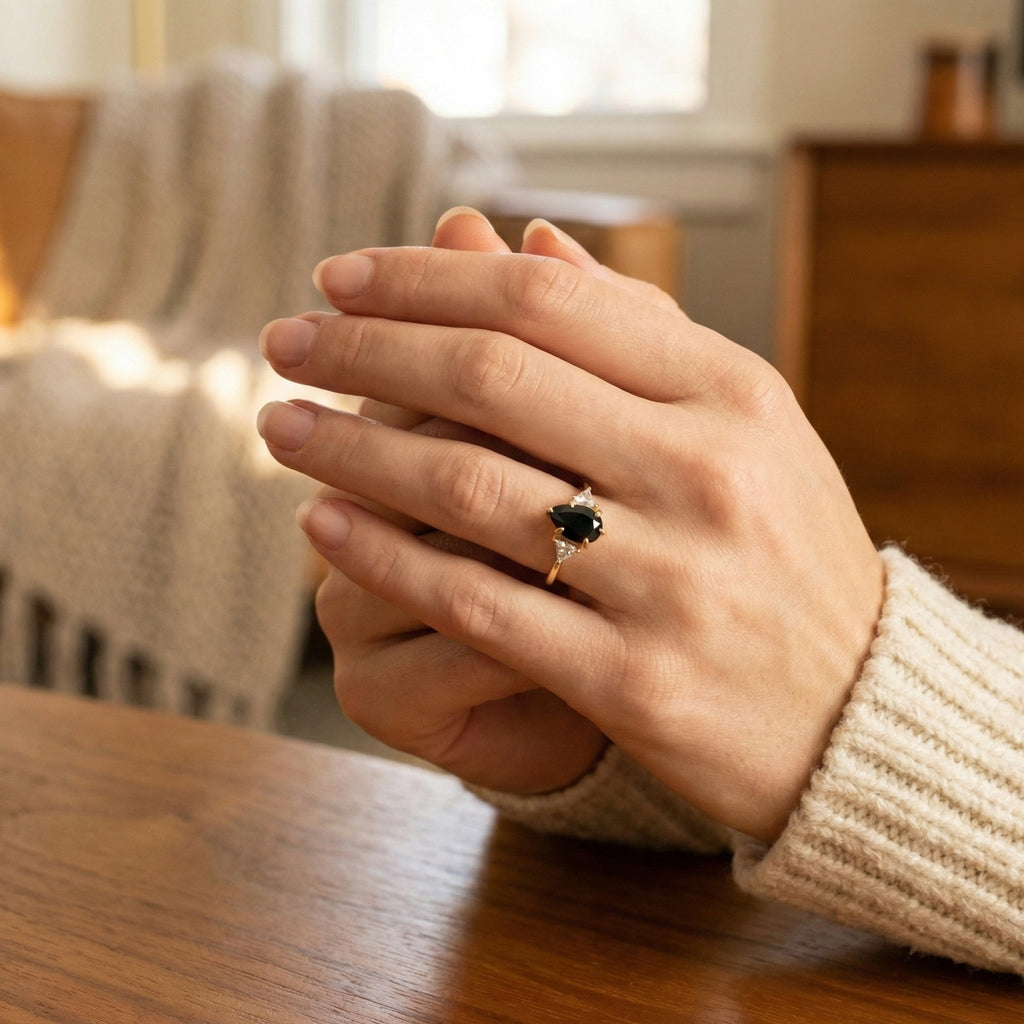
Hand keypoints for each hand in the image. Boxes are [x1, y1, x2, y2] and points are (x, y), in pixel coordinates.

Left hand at [257, 214, 884, 840]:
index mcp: (733, 391)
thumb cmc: (783, 551)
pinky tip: (322, 524)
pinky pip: (475, 604)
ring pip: (468, 489)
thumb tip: (529, 237)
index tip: (340, 277)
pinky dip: (384, 556)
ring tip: (280, 427)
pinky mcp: (631, 681)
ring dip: (351, 449)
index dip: (426, 276)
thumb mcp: (742, 423)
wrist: (856, 712)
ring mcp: (669, 581)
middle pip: (491, 378)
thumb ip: (637, 330)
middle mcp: (705, 472)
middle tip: (284, 341)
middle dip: (365, 350)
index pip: (547, 298)